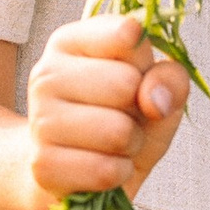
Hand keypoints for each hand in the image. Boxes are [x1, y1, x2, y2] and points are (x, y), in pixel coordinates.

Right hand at [27, 13, 188, 204]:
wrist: (77, 171)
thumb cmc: (122, 118)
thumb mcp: (159, 90)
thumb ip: (170, 79)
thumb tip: (154, 101)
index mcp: (71, 41)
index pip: (128, 34)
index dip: (147, 64)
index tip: (135, 76)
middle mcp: (47, 73)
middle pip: (125, 84)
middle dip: (140, 109)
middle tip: (123, 117)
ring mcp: (40, 119)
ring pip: (118, 132)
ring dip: (131, 145)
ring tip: (113, 144)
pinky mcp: (42, 165)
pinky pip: (106, 171)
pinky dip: (118, 174)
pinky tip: (101, 166)